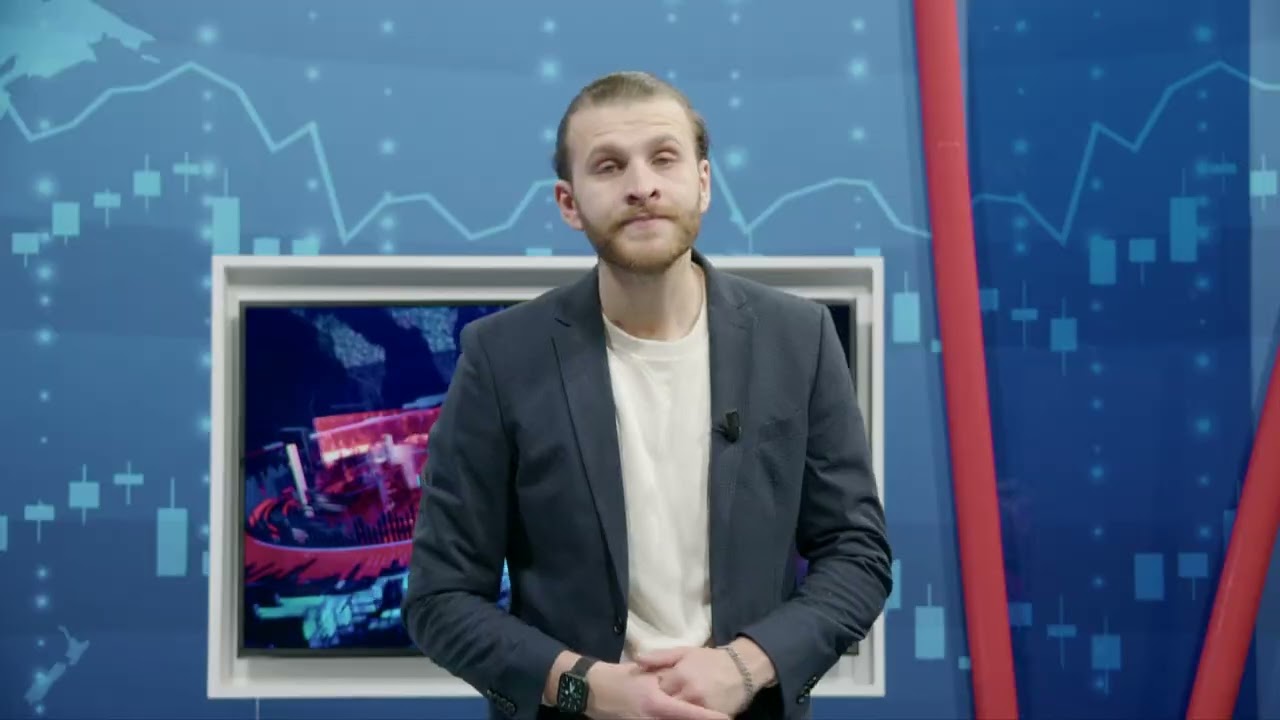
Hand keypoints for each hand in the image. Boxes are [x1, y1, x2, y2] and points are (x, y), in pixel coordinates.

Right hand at [585, 662, 730, 719]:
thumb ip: (667, 677)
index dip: (708, 718)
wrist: (591, 691)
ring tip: (706, 719)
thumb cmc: (620, 677)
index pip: (688, 713)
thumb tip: (688, 683)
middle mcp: (651, 719)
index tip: (726, 719)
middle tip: (720, 719)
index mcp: (655, 702)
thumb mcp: (644, 673)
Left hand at [635, 647, 750, 715]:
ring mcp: (702, 708)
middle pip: (666, 706)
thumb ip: (660, 657)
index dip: (652, 691)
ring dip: (673, 712)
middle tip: (660, 702)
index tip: (651, 691)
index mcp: (680, 676)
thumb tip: (637, 660)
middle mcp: (690, 693)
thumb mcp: (684, 652)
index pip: (655, 690)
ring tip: (671, 706)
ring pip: (677, 715)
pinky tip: (683, 712)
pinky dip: (686, 717)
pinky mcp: (712, 717)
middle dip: (662, 705)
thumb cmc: (710, 660)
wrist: (742, 669)